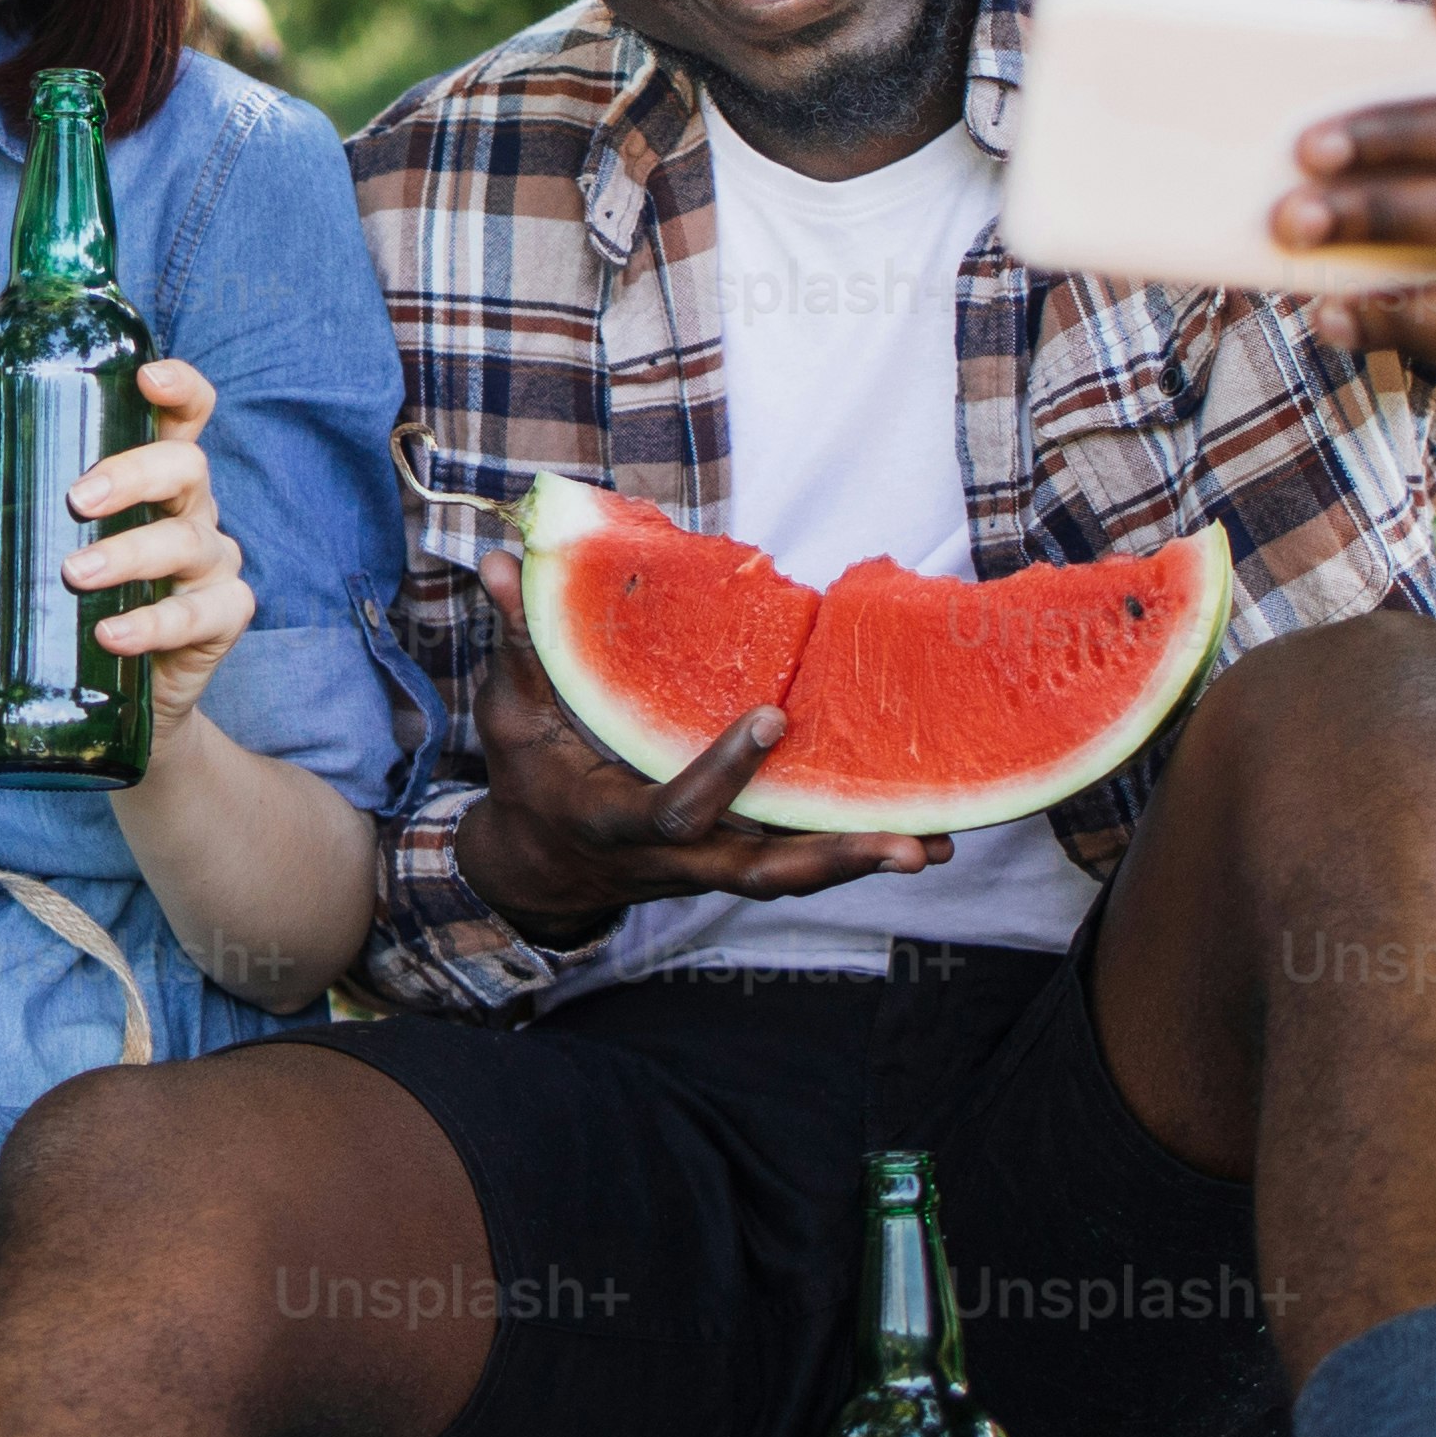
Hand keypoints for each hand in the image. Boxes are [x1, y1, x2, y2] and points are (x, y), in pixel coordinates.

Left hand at [0, 355, 258, 756]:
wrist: (107, 697)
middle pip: (186, 465)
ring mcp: (213, 563)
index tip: (147, 378)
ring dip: (131, 554)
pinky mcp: (222, 619)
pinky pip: (202, 614)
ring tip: (74, 575)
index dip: (179, 386)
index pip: (184, 415)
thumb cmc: (68, 598)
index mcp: (153, 478)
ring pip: (190, 541)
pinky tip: (110, 635)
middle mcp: (192, 509)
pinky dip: (154, 624)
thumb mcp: (18, 542)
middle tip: (76, 500)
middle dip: (134, 474)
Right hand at [444, 545, 940, 944]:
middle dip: (830, 858)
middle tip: (904, 842)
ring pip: (792, 876)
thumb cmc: (529, 779)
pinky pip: (800, 862)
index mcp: (617, 821)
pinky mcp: (737, 860)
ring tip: (935, 843)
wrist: (540, 869)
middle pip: (761, 872)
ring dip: (861, 861)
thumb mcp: (509, 716)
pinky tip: (923, 838)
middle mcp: (676, 858)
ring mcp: (711, 866)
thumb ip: (518, 641)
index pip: (675, 809)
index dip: (722, 771)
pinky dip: (855, 851)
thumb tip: (500, 560)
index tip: (771, 719)